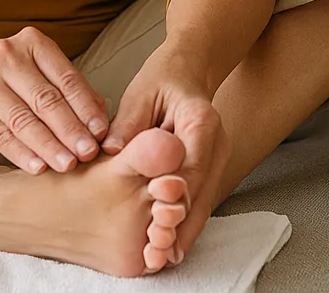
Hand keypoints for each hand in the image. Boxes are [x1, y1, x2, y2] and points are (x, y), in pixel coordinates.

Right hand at [0, 26, 109, 173]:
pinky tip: (38, 168)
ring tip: (68, 165)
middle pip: (46, 99)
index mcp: (32, 43)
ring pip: (24, 119)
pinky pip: (0, 134)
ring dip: (49, 146)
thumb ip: (65, 88)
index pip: (66, 78)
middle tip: (90, 153)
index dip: (86, 107)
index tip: (102, 133)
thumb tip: (102, 114)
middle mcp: (7, 56)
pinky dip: (21, 153)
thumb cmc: (1, 76)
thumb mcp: (33, 70)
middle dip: (71, 130)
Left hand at [102, 46, 231, 267]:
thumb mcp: (140, 93)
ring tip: (162, 259)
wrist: (188, 70)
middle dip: (180, 226)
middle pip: (201, 193)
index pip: (190, 166)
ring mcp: (218, 159)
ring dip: (184, 232)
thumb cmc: (162, 79)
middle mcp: (217, 143)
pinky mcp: (210, 170)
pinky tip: (170, 246)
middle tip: (157, 253)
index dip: (173, 197)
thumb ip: (128, 124)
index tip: (156, 221)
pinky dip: (185, 222)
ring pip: (203, 203)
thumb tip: (111, 152)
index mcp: (201, 121)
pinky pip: (199, 200)